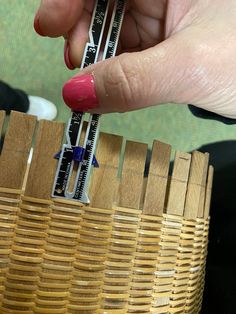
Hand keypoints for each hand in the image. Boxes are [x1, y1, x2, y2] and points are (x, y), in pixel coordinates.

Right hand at [34, 0, 235, 117]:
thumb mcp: (190, 67)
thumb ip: (133, 82)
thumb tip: (78, 93)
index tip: (50, 26)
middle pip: (101, 2)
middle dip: (80, 31)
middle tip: (73, 62)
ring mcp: (159, 19)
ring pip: (110, 31)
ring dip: (93, 57)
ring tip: (89, 82)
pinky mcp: (159, 45)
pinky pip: (123, 53)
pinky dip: (109, 71)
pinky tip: (106, 85)